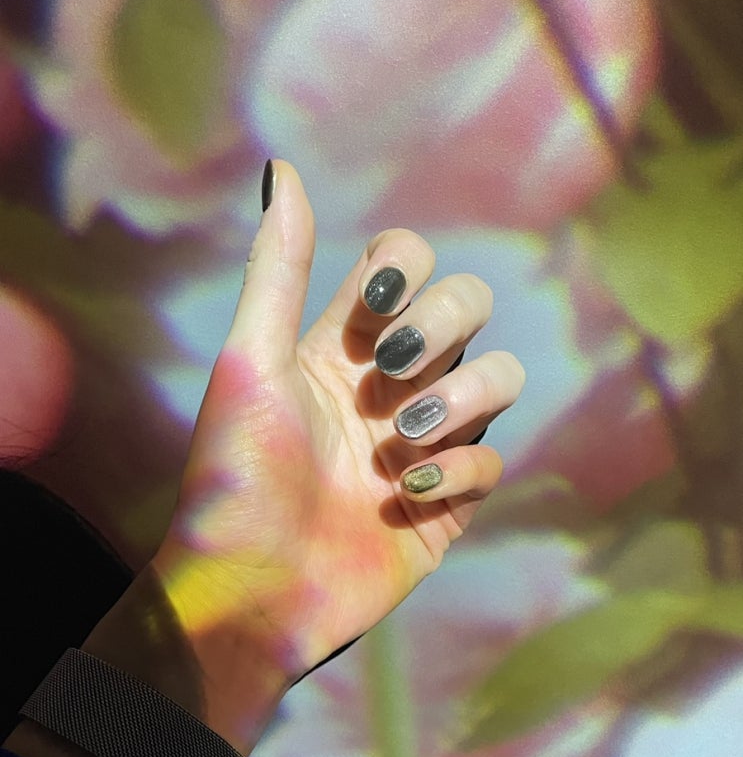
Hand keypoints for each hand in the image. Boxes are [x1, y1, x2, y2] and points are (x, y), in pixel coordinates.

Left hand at [92, 161, 524, 751]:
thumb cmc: (234, 475)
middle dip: (442, 325)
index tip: (371, 309)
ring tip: (401, 438)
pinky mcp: (449, 501)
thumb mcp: (251, 362)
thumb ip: (279, 269)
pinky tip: (406, 494)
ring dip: (462, 396)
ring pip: (500, 377)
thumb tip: (282, 168)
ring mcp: (425, 442)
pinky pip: (494, 461)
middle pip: (469, 306)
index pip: (407, 263)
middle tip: (388, 371)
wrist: (250, 589)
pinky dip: (459, 469)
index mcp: (344, 343)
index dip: (405, 270)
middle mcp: (391, 383)